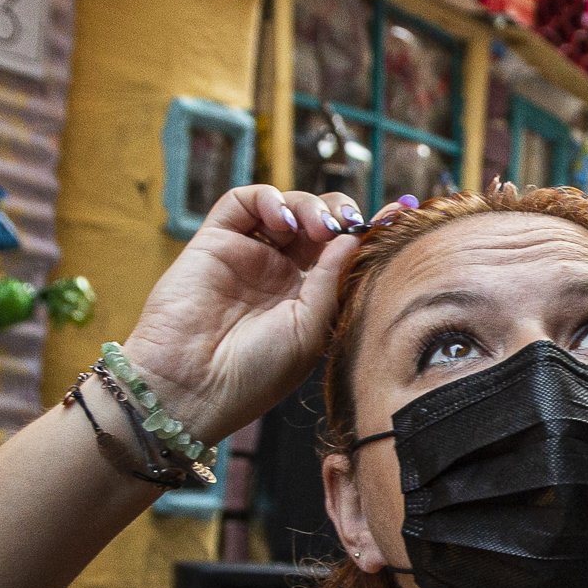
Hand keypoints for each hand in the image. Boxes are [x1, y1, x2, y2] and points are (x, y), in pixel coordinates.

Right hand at [119, 186, 369, 443]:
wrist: (190, 388)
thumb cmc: (252, 374)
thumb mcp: (309, 331)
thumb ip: (332, 281)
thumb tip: (356, 238)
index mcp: (307, 299)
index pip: (343, 252)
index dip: (368, 232)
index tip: (397, 216)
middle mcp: (279, 274)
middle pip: (319, 222)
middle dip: (340, 214)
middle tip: (348, 224)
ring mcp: (247, 255)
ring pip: (286, 206)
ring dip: (310, 205)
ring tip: (318, 227)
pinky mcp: (214, 241)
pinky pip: (242, 202)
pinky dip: (268, 199)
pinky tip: (282, 222)